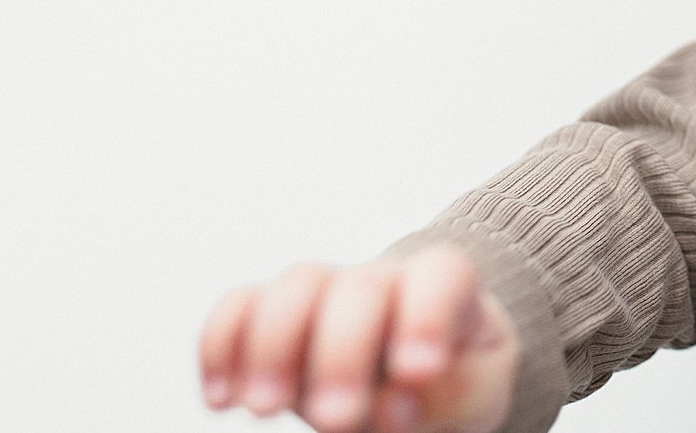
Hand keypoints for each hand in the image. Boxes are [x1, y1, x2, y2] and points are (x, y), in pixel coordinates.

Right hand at [198, 243, 518, 432]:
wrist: (420, 373)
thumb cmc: (456, 378)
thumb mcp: (476, 389)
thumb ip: (451, 392)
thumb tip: (392, 399)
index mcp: (444, 285)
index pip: (439, 276)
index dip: (426, 317)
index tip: (419, 372)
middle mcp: (381, 279)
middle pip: (356, 289)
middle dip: (340, 354)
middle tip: (337, 420)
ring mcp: (325, 291)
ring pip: (293, 289)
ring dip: (271, 348)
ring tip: (265, 410)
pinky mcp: (274, 316)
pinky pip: (236, 308)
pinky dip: (219, 347)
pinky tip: (219, 400)